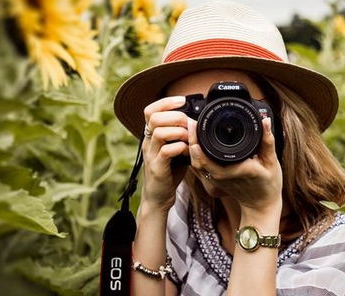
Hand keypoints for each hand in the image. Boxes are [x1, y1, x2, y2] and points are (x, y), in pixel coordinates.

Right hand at [141, 96, 188, 211]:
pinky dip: (181, 148)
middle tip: (189, 123)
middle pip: (154, 117)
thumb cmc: (169, 172)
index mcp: (151, 136)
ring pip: (159, 132)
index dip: (165, 102)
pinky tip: (188, 152)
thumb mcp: (175, 149)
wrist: (159, 197)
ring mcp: (150, 155)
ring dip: (179, 132)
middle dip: (176, 116)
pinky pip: (166, 151)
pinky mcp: (157, 168)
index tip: (182, 100)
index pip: (150, 110)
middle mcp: (147, 143)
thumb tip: (197, 122)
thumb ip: (181, 136)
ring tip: (189, 138)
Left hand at [188, 117, 282, 214]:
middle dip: (192, 141)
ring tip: (192, 129)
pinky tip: (195, 142)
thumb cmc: (269, 184)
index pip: (211, 159)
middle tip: (191, 123)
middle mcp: (223, 177)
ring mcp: (217, 180)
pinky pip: (200, 167)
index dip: (199, 145)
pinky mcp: (214, 181)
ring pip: (197, 164)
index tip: (195, 127)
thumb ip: (267, 141)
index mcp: (237, 170)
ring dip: (192, 147)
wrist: (261, 205)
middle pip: (198, 160)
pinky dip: (195, 155)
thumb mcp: (272, 162)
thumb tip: (265, 121)